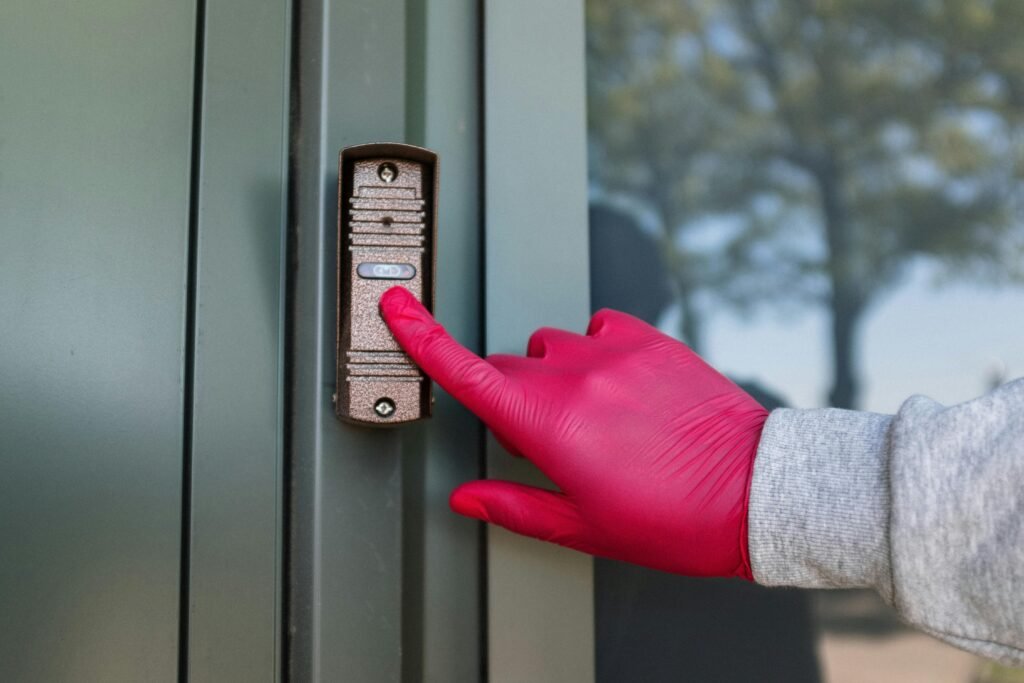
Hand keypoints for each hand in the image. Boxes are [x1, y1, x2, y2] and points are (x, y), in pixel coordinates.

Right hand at [379, 286, 767, 578]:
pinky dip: (594, 352)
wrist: (753, 491)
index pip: (467, 372)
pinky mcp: (650, 339)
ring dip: (551, 373)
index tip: (396, 304)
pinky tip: (618, 386)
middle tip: (545, 439)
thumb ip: (513, 507)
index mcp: (550, 424)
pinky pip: (598, 328)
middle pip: (507, 365)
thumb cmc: (674, 519)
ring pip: (549, 344)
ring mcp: (615, 351)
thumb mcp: (582, 528)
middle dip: (509, 398)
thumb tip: (467, 498)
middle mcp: (577, 376)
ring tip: (590, 413)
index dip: (421, 335)